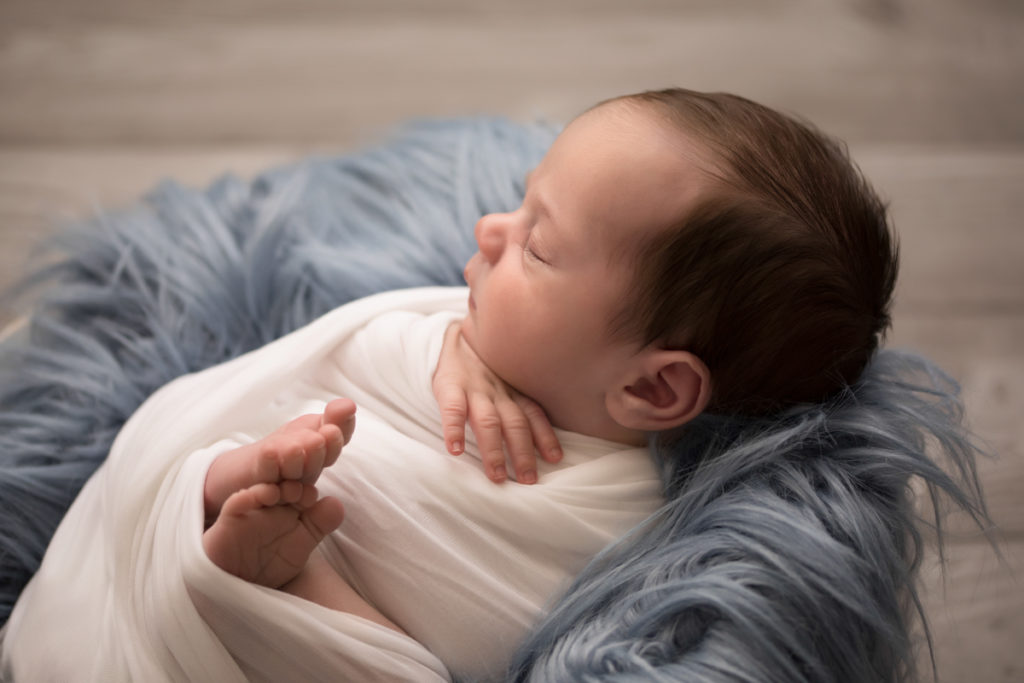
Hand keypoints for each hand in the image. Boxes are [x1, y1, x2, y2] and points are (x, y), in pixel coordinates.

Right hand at [432, 322, 561, 483]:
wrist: (451, 333)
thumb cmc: (483, 365)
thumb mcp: (507, 377)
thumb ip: (520, 401)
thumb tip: (548, 439)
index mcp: (513, 391)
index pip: (534, 415)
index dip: (545, 436)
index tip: (555, 459)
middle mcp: (498, 392)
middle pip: (515, 424)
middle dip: (523, 453)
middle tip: (528, 481)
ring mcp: (474, 389)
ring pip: (488, 421)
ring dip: (493, 450)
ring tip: (496, 475)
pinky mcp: (449, 386)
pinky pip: (453, 409)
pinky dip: (454, 429)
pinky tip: (455, 449)